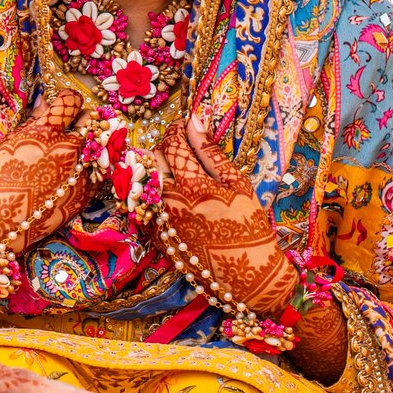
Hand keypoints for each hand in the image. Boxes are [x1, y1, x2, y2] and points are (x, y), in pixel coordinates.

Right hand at [0, 88, 89, 255]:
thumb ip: (33, 122)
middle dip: (80, 120)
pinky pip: (96, 171)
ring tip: (70, 154)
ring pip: (98, 145)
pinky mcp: (88, 192)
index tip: (63, 106)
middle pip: (90, 120)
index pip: (70, 100)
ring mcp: (82, 170)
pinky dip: (87, 168)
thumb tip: (46, 105)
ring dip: (86, 144)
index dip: (66, 100)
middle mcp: (69, 147)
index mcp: (47, 131)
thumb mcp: (9, 144)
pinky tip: (70, 175)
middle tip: (69, 129)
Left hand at [156, 113, 298, 318]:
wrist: (244, 272)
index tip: (185, 127)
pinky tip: (173, 195)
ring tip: (178, 172)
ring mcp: (158, 217)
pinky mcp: (155, 234)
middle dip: (164, 148)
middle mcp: (167, 199)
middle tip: (182, 149)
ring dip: (157, 169)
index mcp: (190, 183)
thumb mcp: (236, 183)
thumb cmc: (247, 224)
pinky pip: (145, 203)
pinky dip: (154, 192)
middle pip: (152, 159)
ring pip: (145, 180)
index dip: (177, 129)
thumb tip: (194, 120)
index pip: (172, 142)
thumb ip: (210, 151)